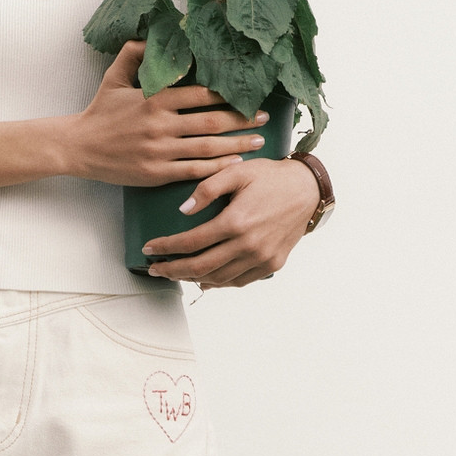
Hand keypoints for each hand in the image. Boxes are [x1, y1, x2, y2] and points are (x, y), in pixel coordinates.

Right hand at [69, 40, 268, 188]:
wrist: (79, 146)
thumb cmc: (100, 110)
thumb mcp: (113, 76)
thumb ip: (133, 53)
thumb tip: (153, 35)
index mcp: (154, 99)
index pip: (200, 94)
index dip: (227, 95)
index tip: (246, 93)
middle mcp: (160, 124)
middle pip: (211, 122)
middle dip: (241, 119)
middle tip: (263, 116)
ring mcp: (160, 150)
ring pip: (208, 148)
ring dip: (237, 145)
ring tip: (258, 141)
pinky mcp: (156, 172)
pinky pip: (194, 170)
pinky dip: (217, 167)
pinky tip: (235, 163)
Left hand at [140, 157, 319, 286]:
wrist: (307, 189)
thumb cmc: (269, 176)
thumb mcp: (236, 172)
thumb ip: (207, 188)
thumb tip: (183, 210)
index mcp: (236, 221)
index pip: (192, 242)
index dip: (166, 247)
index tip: (149, 248)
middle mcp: (249, 244)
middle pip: (201, 266)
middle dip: (172, 270)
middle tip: (154, 269)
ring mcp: (262, 258)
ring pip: (219, 278)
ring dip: (192, 278)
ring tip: (174, 273)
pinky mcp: (272, 264)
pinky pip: (239, 281)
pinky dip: (218, 283)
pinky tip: (204, 279)